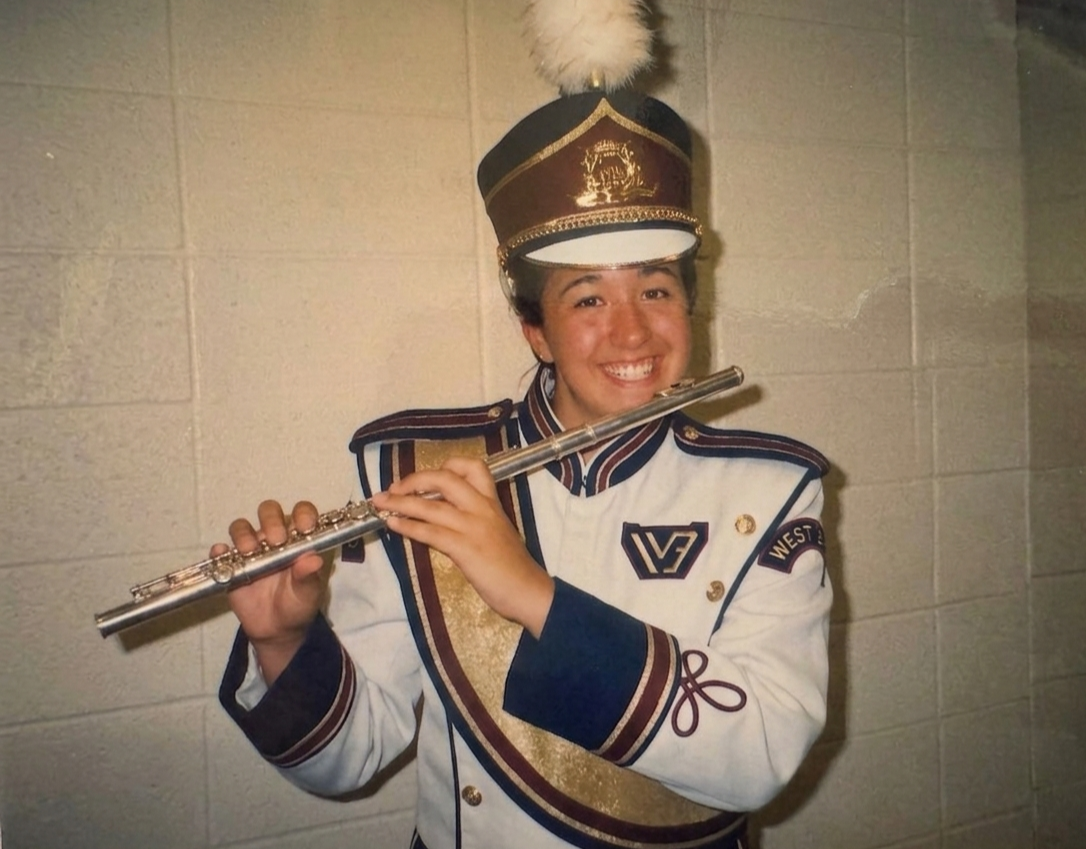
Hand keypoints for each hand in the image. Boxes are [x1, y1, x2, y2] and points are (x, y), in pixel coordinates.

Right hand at [212, 500, 325, 683]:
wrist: (277, 630)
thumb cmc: (298, 604)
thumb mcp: (308, 593)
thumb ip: (309, 576)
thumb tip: (314, 560)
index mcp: (298, 539)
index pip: (302, 513)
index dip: (303, 514)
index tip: (304, 527)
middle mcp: (274, 537)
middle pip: (269, 512)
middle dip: (271, 521)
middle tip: (276, 541)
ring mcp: (251, 549)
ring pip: (242, 527)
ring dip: (244, 534)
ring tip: (250, 551)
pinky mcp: (231, 565)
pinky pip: (220, 552)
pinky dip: (219, 551)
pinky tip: (222, 556)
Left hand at [370, 458, 553, 637]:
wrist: (528, 590)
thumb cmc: (513, 566)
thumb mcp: (496, 532)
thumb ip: (473, 520)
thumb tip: (441, 518)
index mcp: (492, 502)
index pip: (473, 467)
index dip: (448, 465)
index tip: (428, 475)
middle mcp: (482, 508)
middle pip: (445, 479)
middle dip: (414, 479)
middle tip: (393, 487)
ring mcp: (473, 527)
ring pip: (431, 506)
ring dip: (400, 502)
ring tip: (380, 503)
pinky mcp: (465, 549)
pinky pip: (430, 532)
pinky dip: (407, 526)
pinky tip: (393, 524)